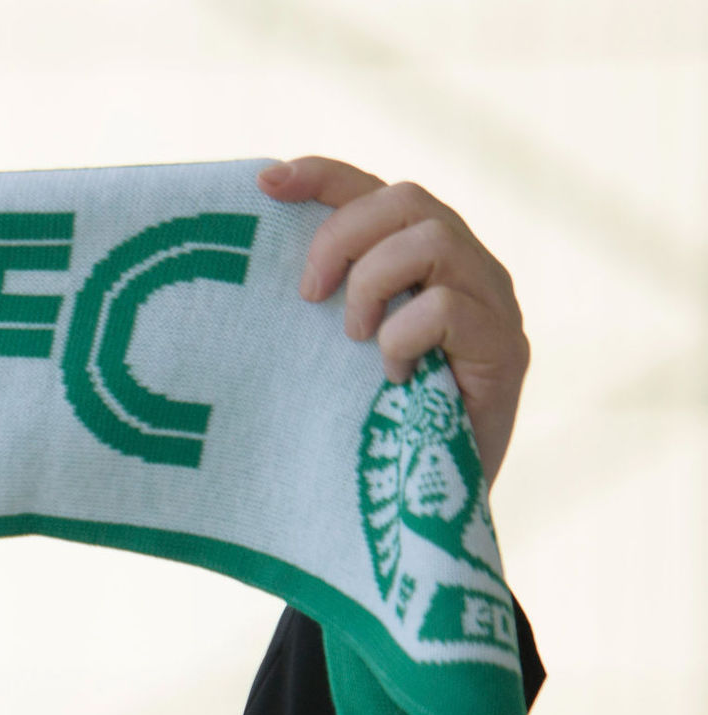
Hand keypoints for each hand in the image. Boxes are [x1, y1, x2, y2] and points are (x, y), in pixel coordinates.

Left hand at [262, 157, 526, 481]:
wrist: (425, 512)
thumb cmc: (368, 433)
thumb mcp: (327, 361)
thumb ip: (313, 312)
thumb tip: (234, 282)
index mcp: (416, 261)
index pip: (372, 191)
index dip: (321, 175)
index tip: (263, 183)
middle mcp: (464, 267)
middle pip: (406, 198)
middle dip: (343, 237)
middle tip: (306, 298)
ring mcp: (494, 304)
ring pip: (432, 239)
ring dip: (374, 285)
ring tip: (352, 340)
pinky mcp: (507, 350)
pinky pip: (451, 306)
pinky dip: (405, 334)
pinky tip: (392, 375)